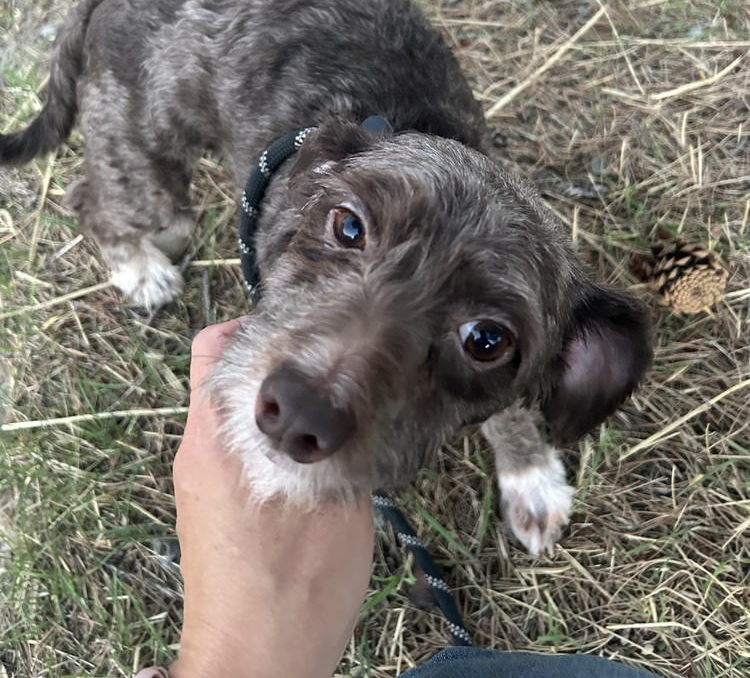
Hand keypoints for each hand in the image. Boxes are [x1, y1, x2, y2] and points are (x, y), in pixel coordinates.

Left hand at [140, 320, 374, 677]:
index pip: (220, 343)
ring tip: (328, 406)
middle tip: (330, 361)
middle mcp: (199, 448)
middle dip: (277, 355)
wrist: (252, 667)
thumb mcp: (339, 507)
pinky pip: (235, 441)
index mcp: (220, 437)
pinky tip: (314, 453)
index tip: (315, 326)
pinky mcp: (207, 501)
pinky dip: (269, 431)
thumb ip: (344, 440)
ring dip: (275, 396)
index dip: (267, 322)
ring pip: (234, 405)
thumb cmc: (292, 594)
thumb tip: (361, 397)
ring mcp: (199, 476)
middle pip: (226, 368)